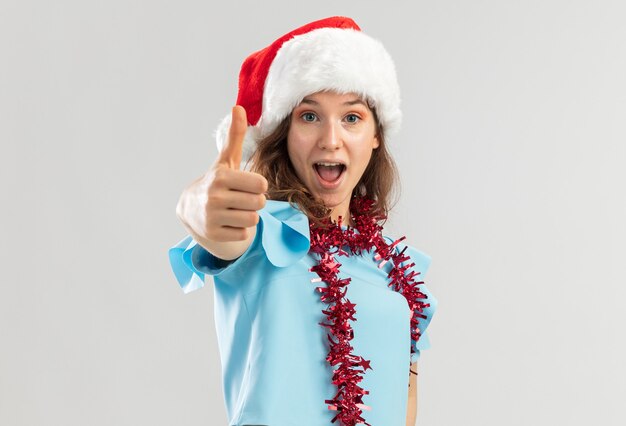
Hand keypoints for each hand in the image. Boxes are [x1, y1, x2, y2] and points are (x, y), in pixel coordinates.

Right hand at [176, 106, 267, 246]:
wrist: (191, 209)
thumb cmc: (218, 182)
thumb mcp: (226, 160)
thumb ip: (235, 135)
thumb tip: (239, 107)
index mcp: (221, 176)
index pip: (261, 184)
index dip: (258, 185)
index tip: (246, 184)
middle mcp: (214, 196)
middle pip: (259, 203)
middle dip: (255, 201)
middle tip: (241, 199)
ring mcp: (212, 216)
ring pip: (253, 219)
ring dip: (248, 216)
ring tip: (234, 210)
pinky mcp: (213, 234)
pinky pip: (244, 234)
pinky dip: (240, 230)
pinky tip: (228, 222)